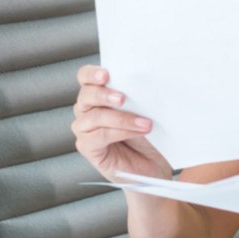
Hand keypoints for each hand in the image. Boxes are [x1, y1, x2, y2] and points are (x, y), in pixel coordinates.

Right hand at [69, 65, 173, 182]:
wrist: (153, 164)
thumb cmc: (147, 134)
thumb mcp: (143, 110)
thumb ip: (135, 96)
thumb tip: (140, 84)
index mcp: (98, 93)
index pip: (85, 76)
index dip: (92, 73)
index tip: (106, 75)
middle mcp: (87, 109)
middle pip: (86, 94)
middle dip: (104, 94)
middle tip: (123, 98)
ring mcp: (84, 128)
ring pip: (94, 116)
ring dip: (121, 118)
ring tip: (145, 123)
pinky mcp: (87, 147)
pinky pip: (99, 136)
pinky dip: (120, 132)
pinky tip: (138, 132)